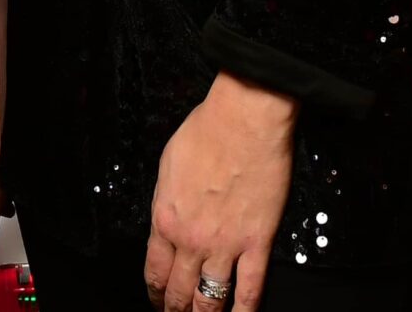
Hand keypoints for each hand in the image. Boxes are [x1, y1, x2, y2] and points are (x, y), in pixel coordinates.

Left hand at [143, 72, 297, 311]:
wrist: (244, 119)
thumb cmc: (208, 130)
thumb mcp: (168, 164)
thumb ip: (167, 200)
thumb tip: (170, 216)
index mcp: (165, 218)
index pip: (154, 271)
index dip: (155, 293)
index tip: (157, 300)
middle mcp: (191, 239)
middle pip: (178, 291)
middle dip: (175, 310)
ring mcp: (225, 245)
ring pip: (210, 299)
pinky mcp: (256, 242)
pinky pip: (251, 290)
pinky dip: (245, 311)